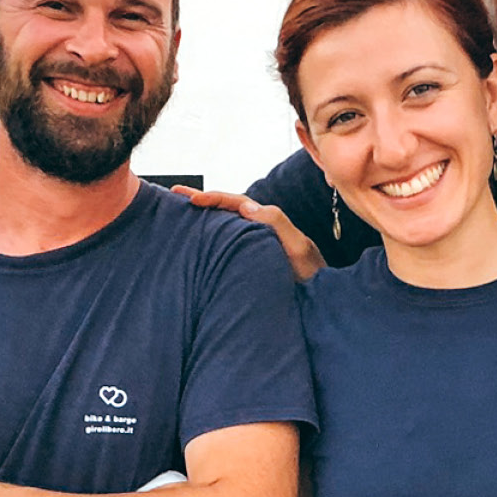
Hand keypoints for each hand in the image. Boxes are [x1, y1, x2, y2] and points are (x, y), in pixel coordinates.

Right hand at [172, 186, 325, 281]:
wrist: (321, 301)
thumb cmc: (312, 276)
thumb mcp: (298, 248)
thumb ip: (277, 224)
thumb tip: (246, 206)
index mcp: (268, 223)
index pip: (236, 203)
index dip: (213, 198)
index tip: (190, 199)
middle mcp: (260, 231)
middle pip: (227, 210)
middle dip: (202, 200)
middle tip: (174, 195)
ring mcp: (255, 246)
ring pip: (225, 226)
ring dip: (204, 218)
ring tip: (179, 214)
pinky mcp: (250, 263)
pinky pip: (227, 246)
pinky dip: (211, 239)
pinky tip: (196, 245)